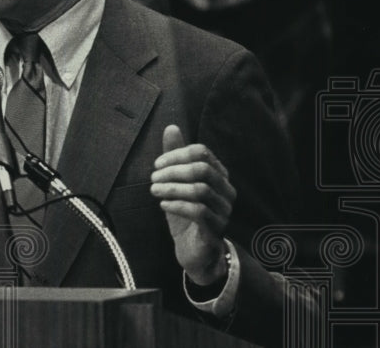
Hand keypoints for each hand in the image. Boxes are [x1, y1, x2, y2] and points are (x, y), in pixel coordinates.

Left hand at [151, 125, 235, 285]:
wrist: (195, 252)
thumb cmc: (186, 214)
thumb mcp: (177, 183)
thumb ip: (175, 157)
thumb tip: (171, 128)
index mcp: (219, 175)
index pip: (202, 152)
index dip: (177, 154)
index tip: (156, 164)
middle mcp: (226, 191)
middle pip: (202, 169)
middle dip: (173, 171)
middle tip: (153, 178)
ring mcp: (224, 211)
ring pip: (200, 190)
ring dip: (172, 188)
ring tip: (154, 191)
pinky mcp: (216, 230)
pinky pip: (199, 211)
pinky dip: (177, 205)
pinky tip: (163, 205)